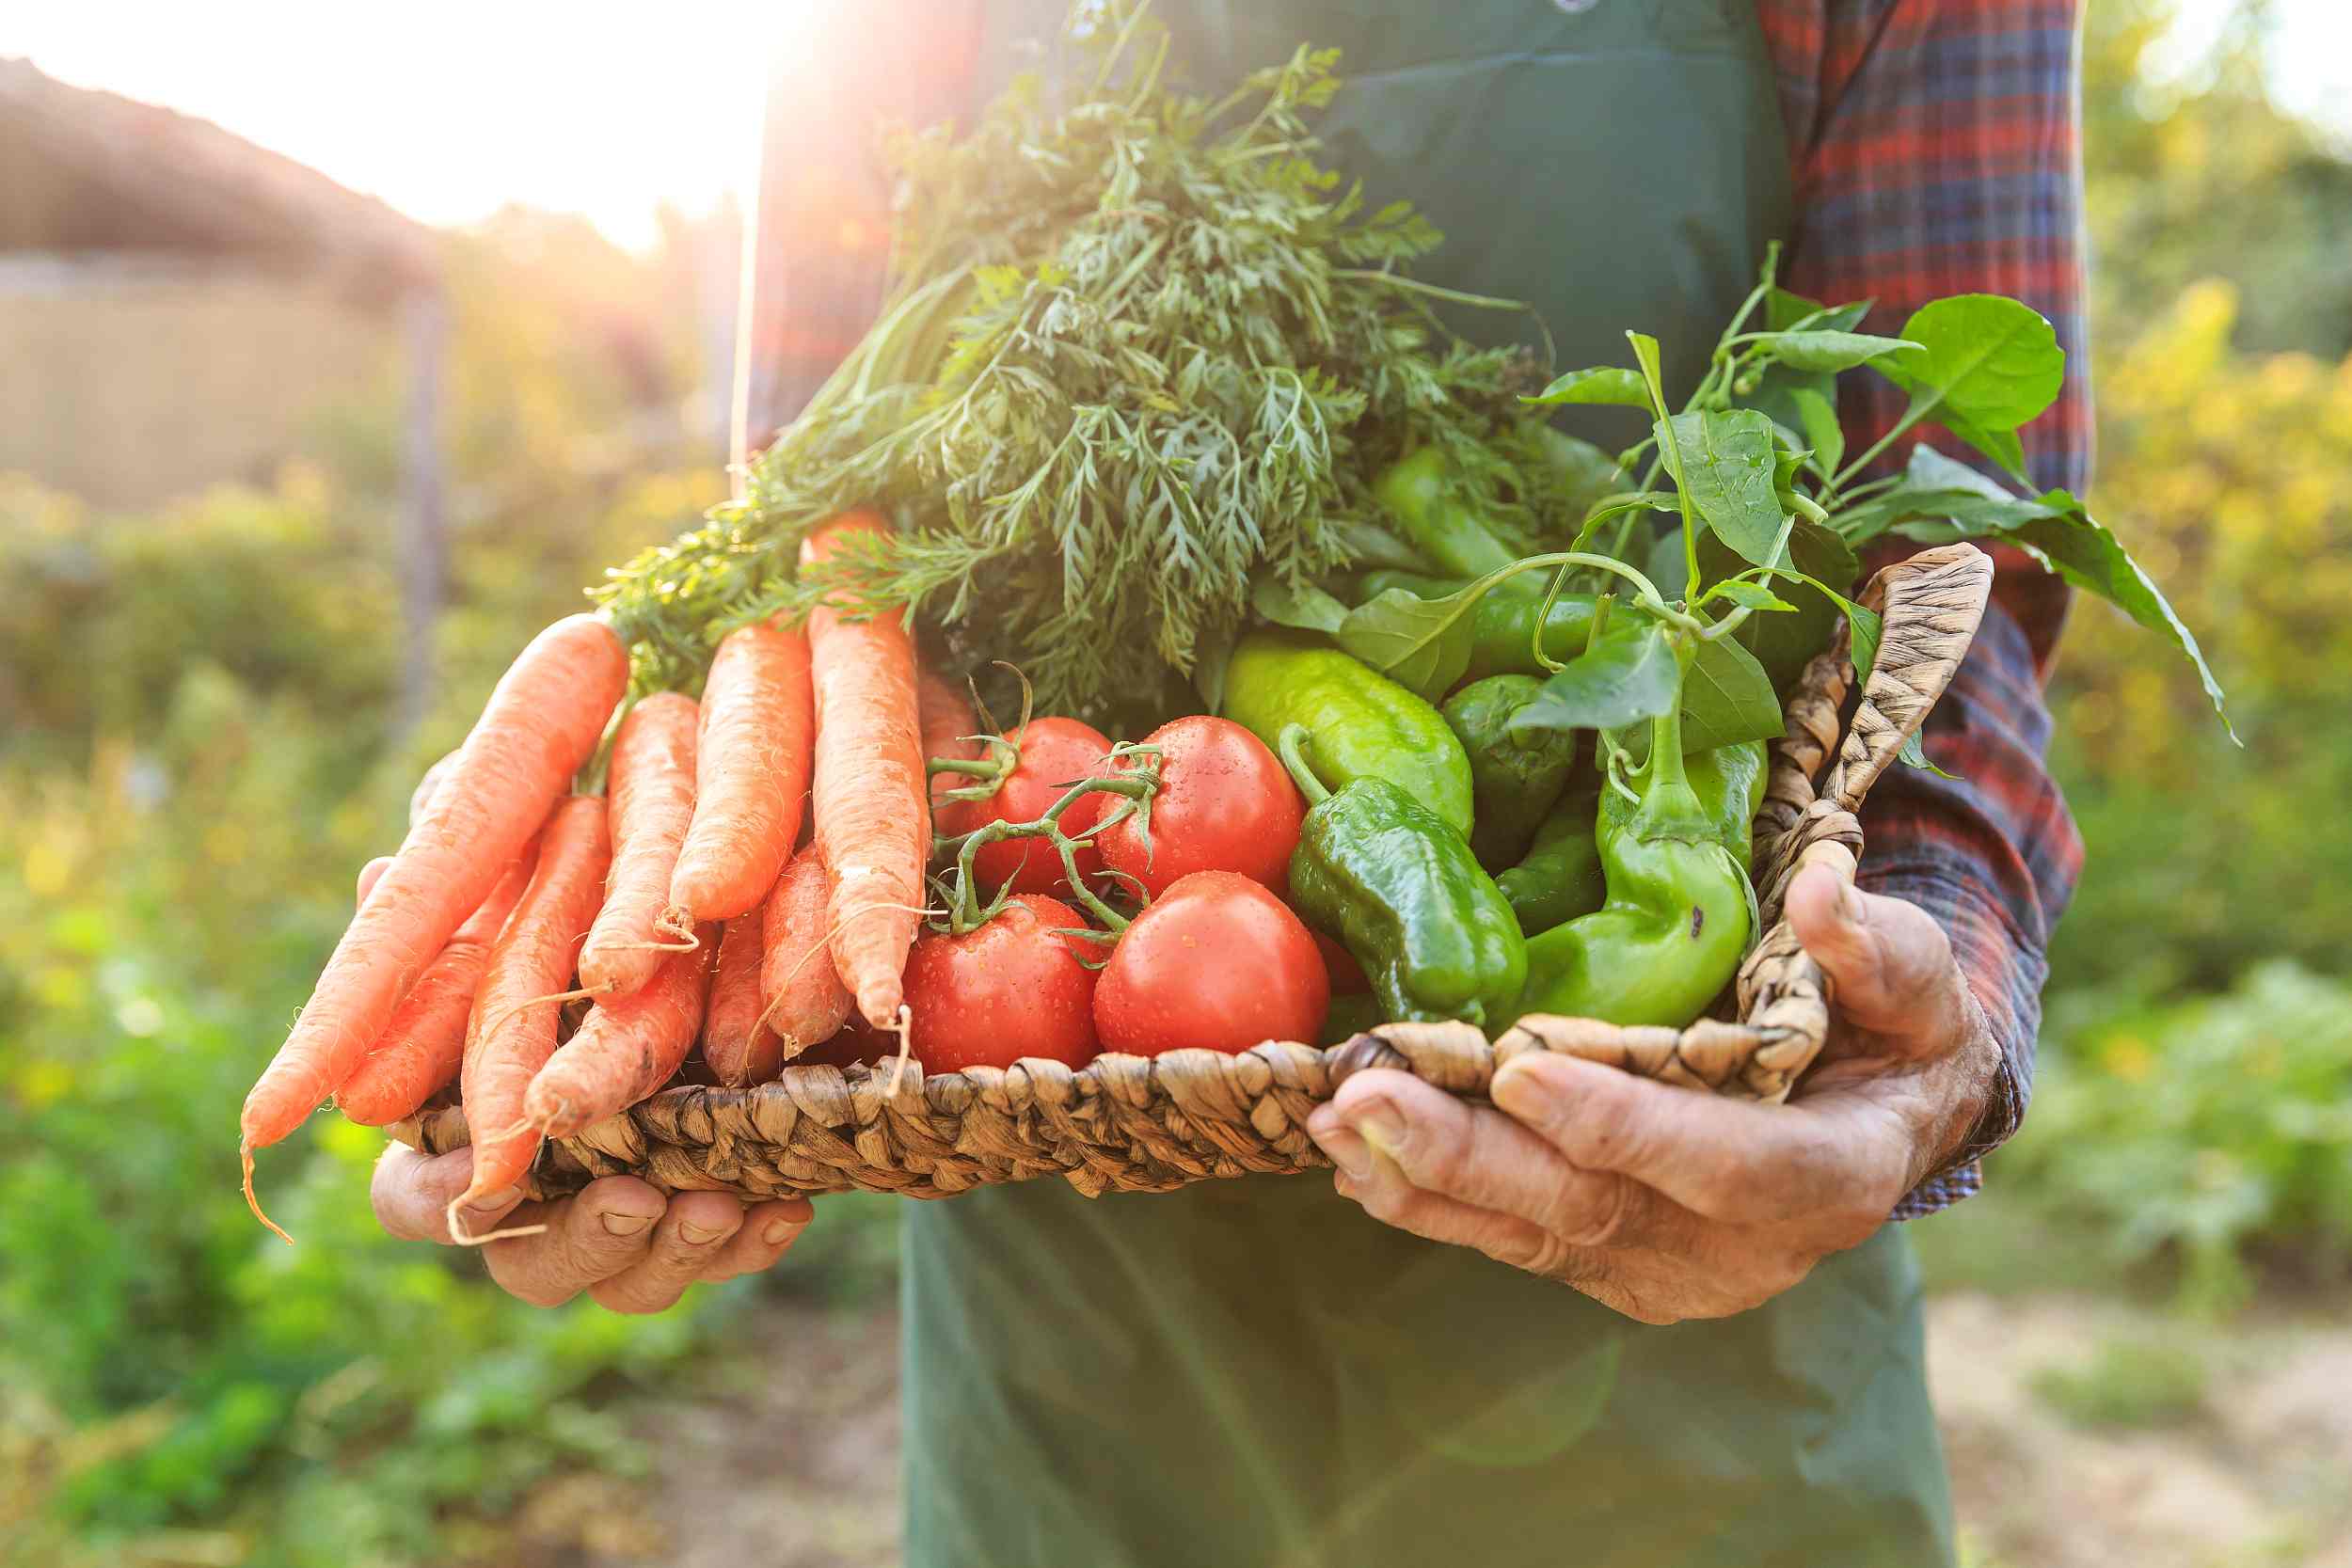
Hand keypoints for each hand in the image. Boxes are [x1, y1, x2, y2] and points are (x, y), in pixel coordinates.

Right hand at [358, 764, 810, 1312]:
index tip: (488, 1173)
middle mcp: (542, 1188)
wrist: (727, 921)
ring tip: (714, 1201)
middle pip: (532, 1263)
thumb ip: (465, 891)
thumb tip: (378, 873)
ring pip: (632, 1277)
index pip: (414, 1196)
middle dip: (580, 1239)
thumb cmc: (588, 891)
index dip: (441, 1196)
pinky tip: (786, 1207)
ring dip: (673, 1252)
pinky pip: (729, 1255)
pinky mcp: (718, 1201)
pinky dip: (754, 1239)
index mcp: (462, 1128)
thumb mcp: (535, 872)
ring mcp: (630, 1205)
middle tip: (630, 1195)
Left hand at [1304, 843, 2000, 1323]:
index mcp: (1830, 1178)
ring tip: (1331, 1118)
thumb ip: (1878, 946)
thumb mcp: (1919, 982)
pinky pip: (1509, 1238)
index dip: (1624, 1128)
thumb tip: (1827, 891)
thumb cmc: (1898, 1035)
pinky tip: (1352, 1156)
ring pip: (1532, 1231)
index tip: (1523, 1070)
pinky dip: (1428, 1199)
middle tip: (1369, 1096)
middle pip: (1593, 1210)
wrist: (1886, 1123)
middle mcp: (1741, 1250)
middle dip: (1471, 1156)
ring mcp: (1665, 1268)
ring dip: (1423, 1178)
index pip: (1725, 1167)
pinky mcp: (1609, 1263)